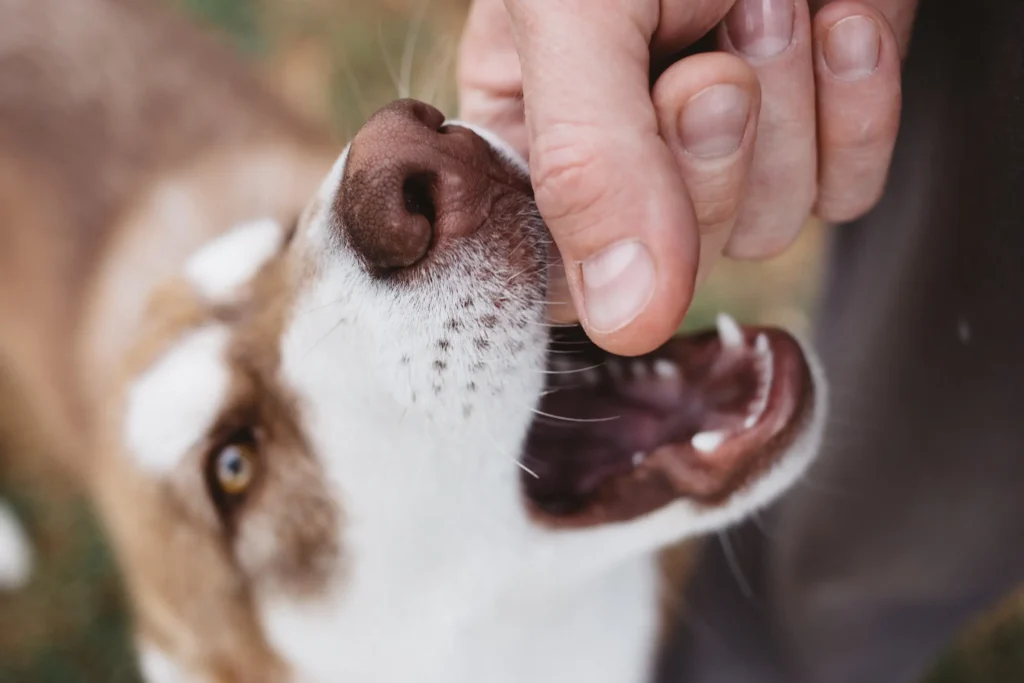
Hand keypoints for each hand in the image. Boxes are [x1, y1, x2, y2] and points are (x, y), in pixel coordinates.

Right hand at [458, 0, 914, 355]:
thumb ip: (587, 164)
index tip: (626, 181)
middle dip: (706, 154)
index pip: (546, 264)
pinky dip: (857, 112)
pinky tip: (840, 24)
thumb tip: (625, 321)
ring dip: (786, 113)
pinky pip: (846, 191)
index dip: (591, 256)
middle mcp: (622, 147)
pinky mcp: (818, 121)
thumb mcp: (576, 9)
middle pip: (671, 256)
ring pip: (765, 225)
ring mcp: (724, 140)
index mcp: (532, 125)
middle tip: (708, 59)